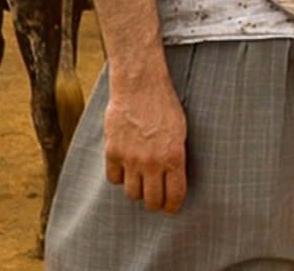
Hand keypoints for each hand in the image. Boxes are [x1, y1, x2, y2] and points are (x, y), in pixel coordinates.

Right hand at [103, 75, 187, 213]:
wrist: (140, 86)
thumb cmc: (165, 105)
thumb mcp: (180, 130)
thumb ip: (176, 156)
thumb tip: (174, 179)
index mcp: (174, 156)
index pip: (174, 195)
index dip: (173, 206)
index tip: (171, 208)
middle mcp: (152, 162)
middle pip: (151, 201)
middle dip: (155, 203)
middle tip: (156, 200)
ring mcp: (131, 159)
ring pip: (132, 193)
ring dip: (138, 190)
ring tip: (142, 182)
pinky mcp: (113, 152)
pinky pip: (114, 179)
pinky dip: (120, 177)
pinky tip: (126, 168)